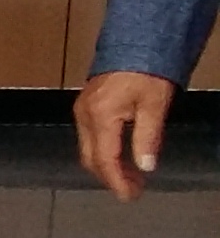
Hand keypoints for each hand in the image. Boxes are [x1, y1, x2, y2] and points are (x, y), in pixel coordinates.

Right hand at [78, 70, 175, 200]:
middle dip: (111, 177)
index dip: (117, 181)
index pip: (105, 160)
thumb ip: (148, 138)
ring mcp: (81, 111)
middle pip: (91, 159)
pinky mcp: (85, 106)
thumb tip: (146, 167)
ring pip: (87, 150)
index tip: (131, 196)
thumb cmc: (147, 70)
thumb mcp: (155, 104)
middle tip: (133, 188)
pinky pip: (88, 137)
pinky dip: (102, 151)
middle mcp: (85, 116)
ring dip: (106, 165)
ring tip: (130, 174)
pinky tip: (120, 153)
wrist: (135, 41)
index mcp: (101, 117)